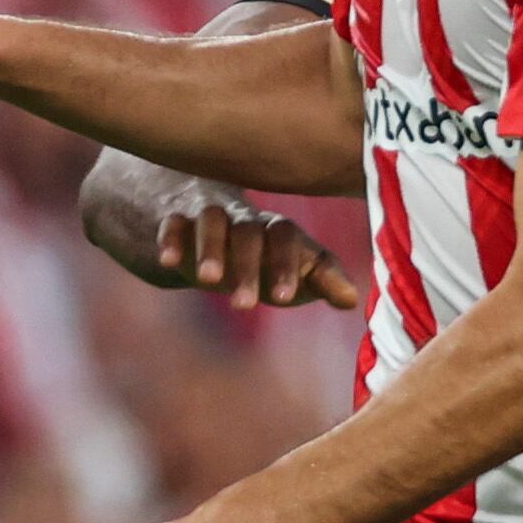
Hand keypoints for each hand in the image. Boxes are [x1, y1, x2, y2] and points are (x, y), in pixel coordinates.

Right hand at [89, 154, 364, 313]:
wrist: (206, 219)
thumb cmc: (259, 252)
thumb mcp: (289, 264)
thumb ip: (320, 278)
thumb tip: (354, 299)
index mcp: (275, 231)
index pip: (286, 238)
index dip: (286, 265)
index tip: (284, 298)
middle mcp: (244, 220)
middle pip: (249, 234)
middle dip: (247, 268)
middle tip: (246, 305)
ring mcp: (207, 216)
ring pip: (211, 223)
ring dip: (210, 250)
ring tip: (207, 282)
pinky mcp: (174, 220)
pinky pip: (171, 222)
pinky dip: (170, 239)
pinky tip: (168, 262)